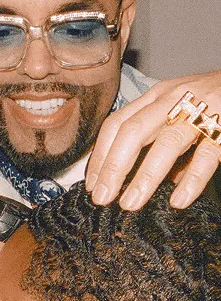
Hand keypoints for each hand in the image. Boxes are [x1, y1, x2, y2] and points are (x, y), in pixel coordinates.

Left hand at [86, 70, 220, 208]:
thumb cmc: (211, 100)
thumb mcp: (177, 109)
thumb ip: (155, 138)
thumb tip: (131, 179)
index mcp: (156, 97)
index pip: (117, 123)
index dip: (100, 154)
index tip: (92, 184)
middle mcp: (174, 100)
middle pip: (133, 131)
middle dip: (113, 167)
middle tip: (102, 198)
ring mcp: (201, 111)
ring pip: (167, 143)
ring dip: (145, 176)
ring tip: (130, 204)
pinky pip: (207, 155)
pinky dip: (192, 180)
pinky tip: (178, 200)